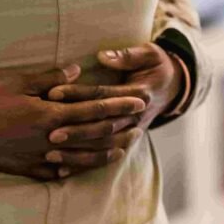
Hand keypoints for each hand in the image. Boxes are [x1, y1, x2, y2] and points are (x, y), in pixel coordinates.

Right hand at [0, 64, 146, 180]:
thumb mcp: (18, 81)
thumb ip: (51, 77)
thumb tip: (77, 70)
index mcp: (51, 114)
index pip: (95, 109)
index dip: (119, 104)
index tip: (139, 100)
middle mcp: (52, 139)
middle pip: (95, 134)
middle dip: (121, 127)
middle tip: (140, 123)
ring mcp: (41, 157)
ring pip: (82, 158)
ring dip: (106, 152)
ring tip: (123, 148)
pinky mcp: (28, 169)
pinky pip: (58, 172)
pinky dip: (75, 169)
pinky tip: (85, 167)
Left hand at [44, 44, 184, 157]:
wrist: (174, 86)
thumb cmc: (156, 65)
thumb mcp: (149, 53)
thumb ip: (126, 56)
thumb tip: (103, 56)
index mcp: (139, 94)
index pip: (102, 95)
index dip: (77, 94)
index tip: (52, 93)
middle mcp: (135, 116)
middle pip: (102, 126)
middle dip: (76, 131)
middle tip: (50, 134)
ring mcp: (131, 131)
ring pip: (102, 146)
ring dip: (77, 153)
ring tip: (51, 154)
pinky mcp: (126, 141)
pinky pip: (104, 157)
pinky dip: (84, 165)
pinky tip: (63, 170)